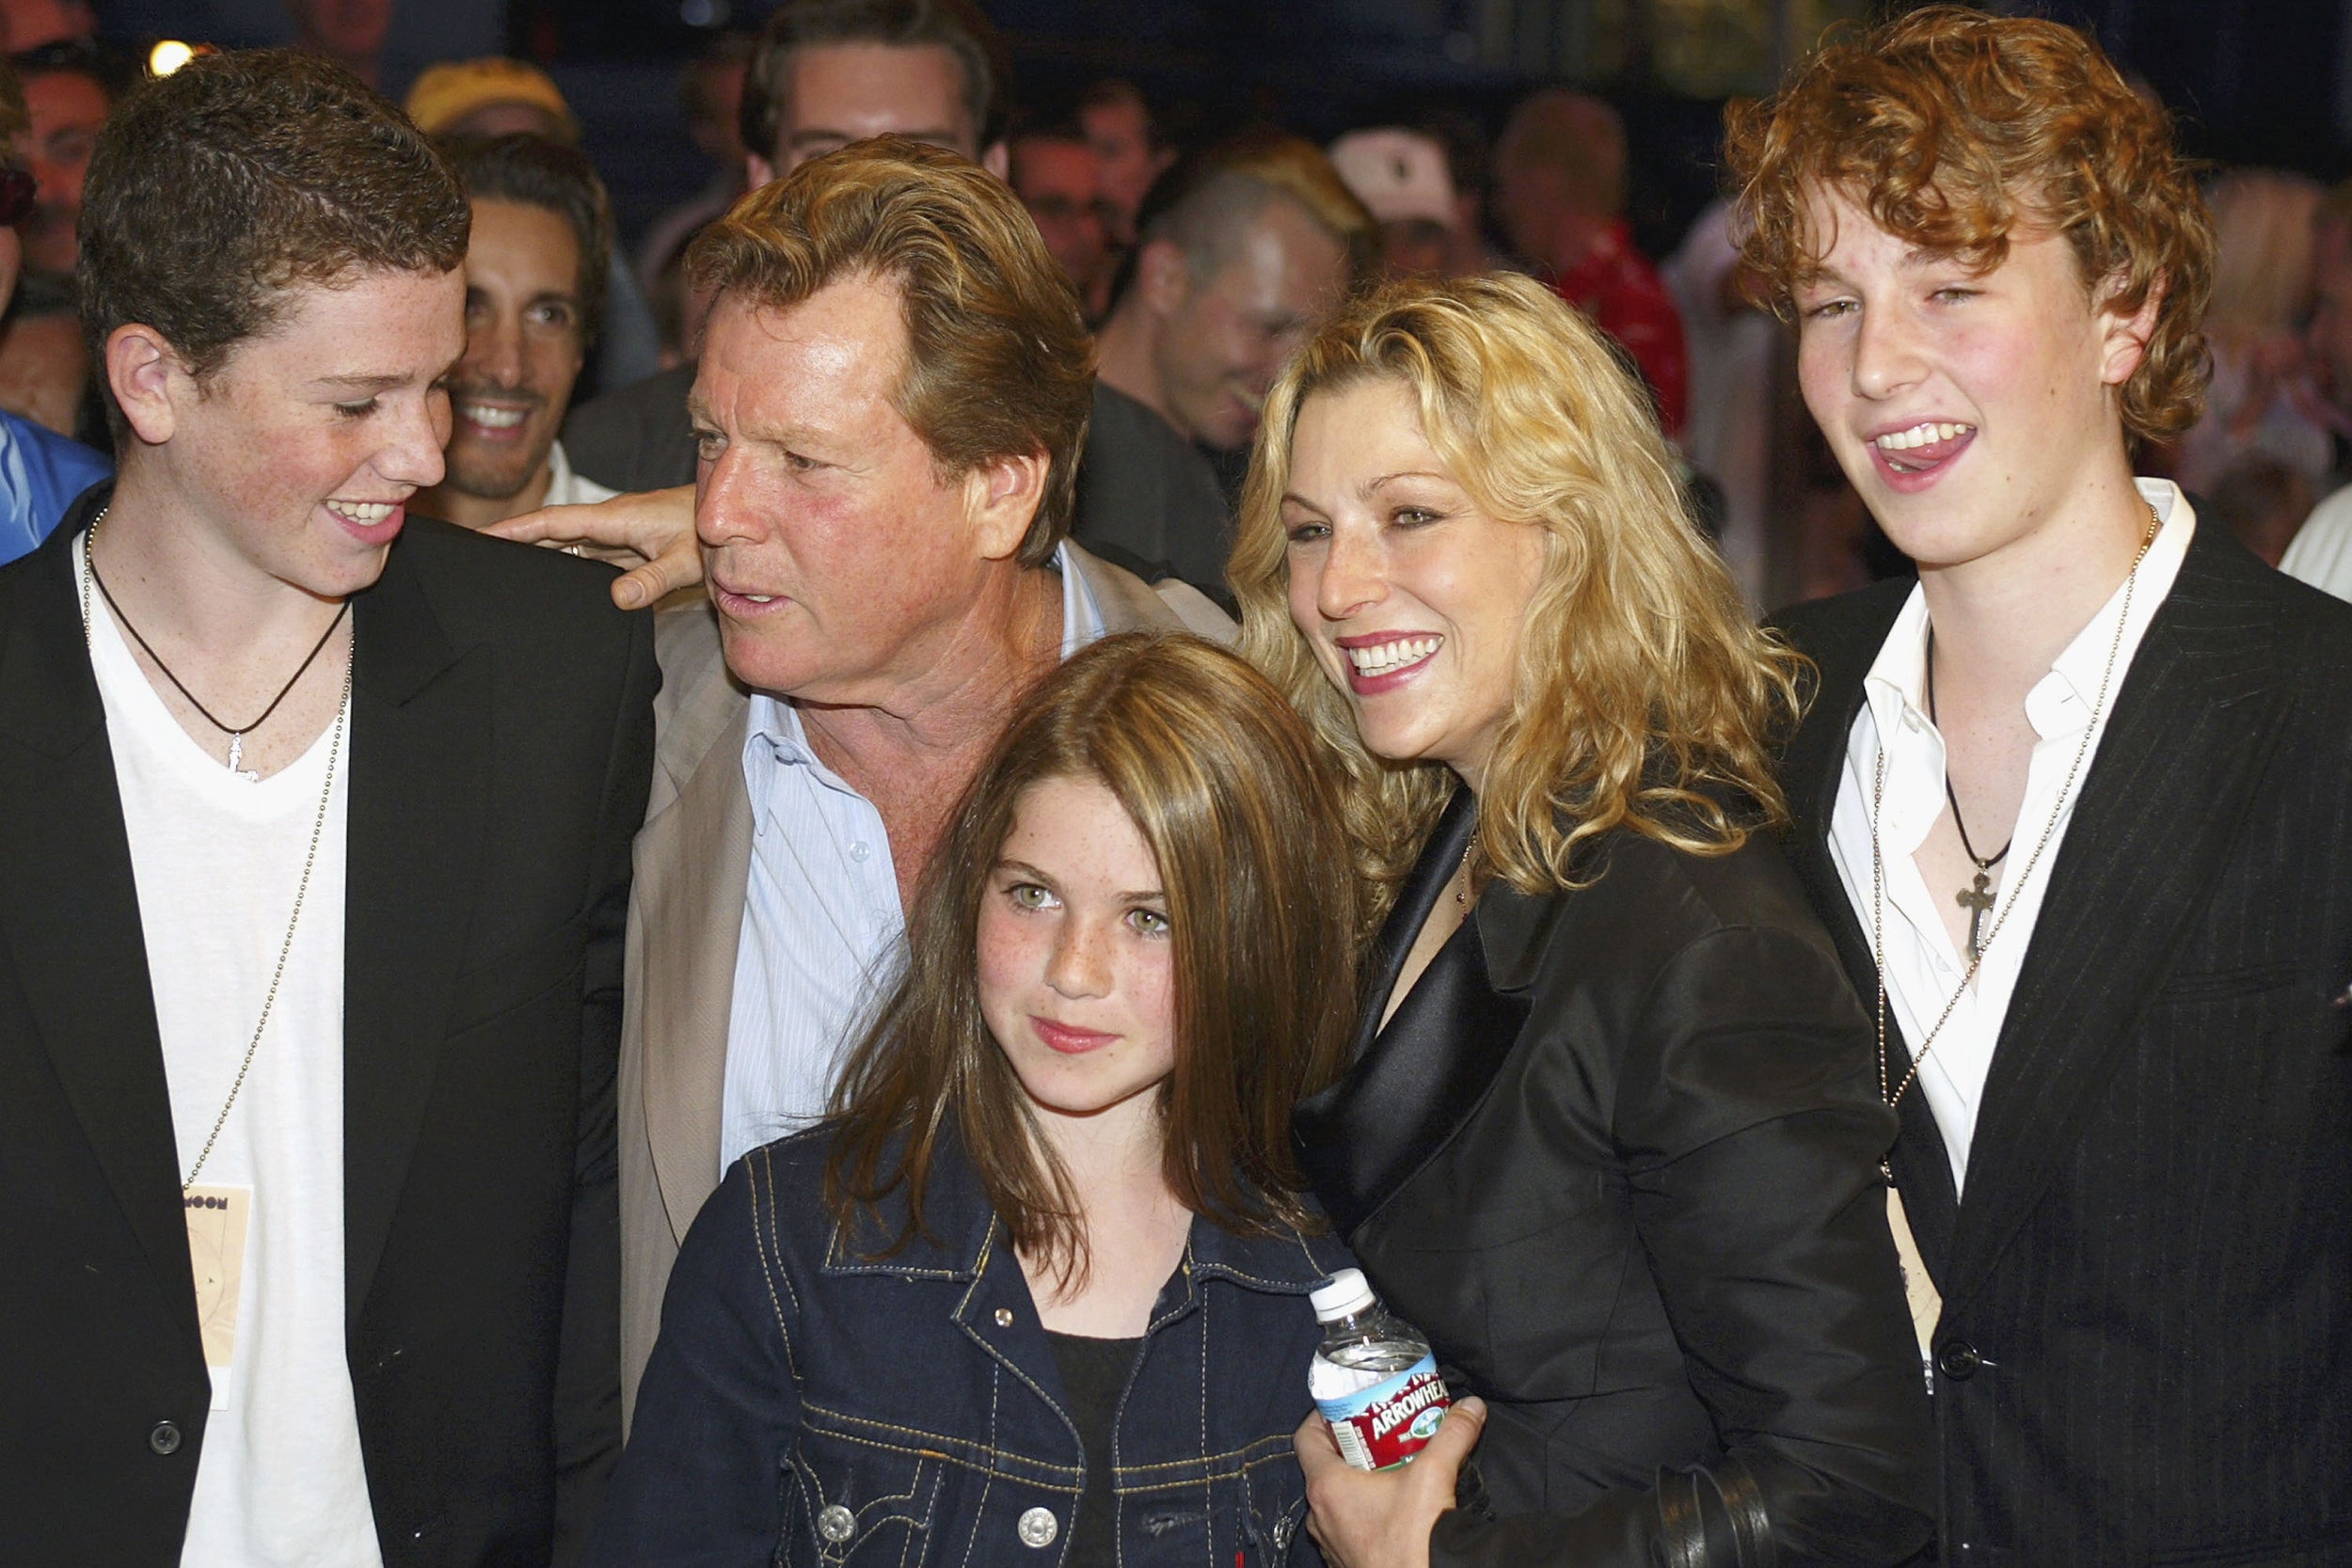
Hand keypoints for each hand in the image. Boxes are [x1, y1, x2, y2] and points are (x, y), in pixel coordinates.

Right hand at [486, 484, 699, 609]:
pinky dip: (563, 564)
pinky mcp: (625, 547)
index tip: (482, 536)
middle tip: (474, 556)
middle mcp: (609, 524)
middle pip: (550, 531)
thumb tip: (617, 598)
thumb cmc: (709, 535)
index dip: (516, 529)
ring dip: (535, 553)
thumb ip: (652, 580)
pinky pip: (584, 555)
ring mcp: (616, 535)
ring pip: (565, 543)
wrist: (735, 523)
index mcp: (614, 519)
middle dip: (513, 540)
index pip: (553, 521)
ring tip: (500, 570)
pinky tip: (550, 583)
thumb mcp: (683, 560)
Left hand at [1294, 1397, 1485, 1567]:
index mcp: (1327, 1488)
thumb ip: (1453, 1435)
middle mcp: (1320, 1517)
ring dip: (1355, 1481)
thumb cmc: (1415, 1544)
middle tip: (1376, 1432)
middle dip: (1349, 1447)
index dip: (1323, 1417)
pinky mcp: (1346, 1562)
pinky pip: (1344, 1527)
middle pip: (1323, 1466)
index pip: (1306, 1438)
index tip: (1346, 1408)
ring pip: (1334, 1499)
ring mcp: (1331, 1543)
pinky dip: (1361, 1512)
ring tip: (1387, 1466)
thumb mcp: (1435, 1477)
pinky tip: (1391, 1507)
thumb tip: (1469, 1408)